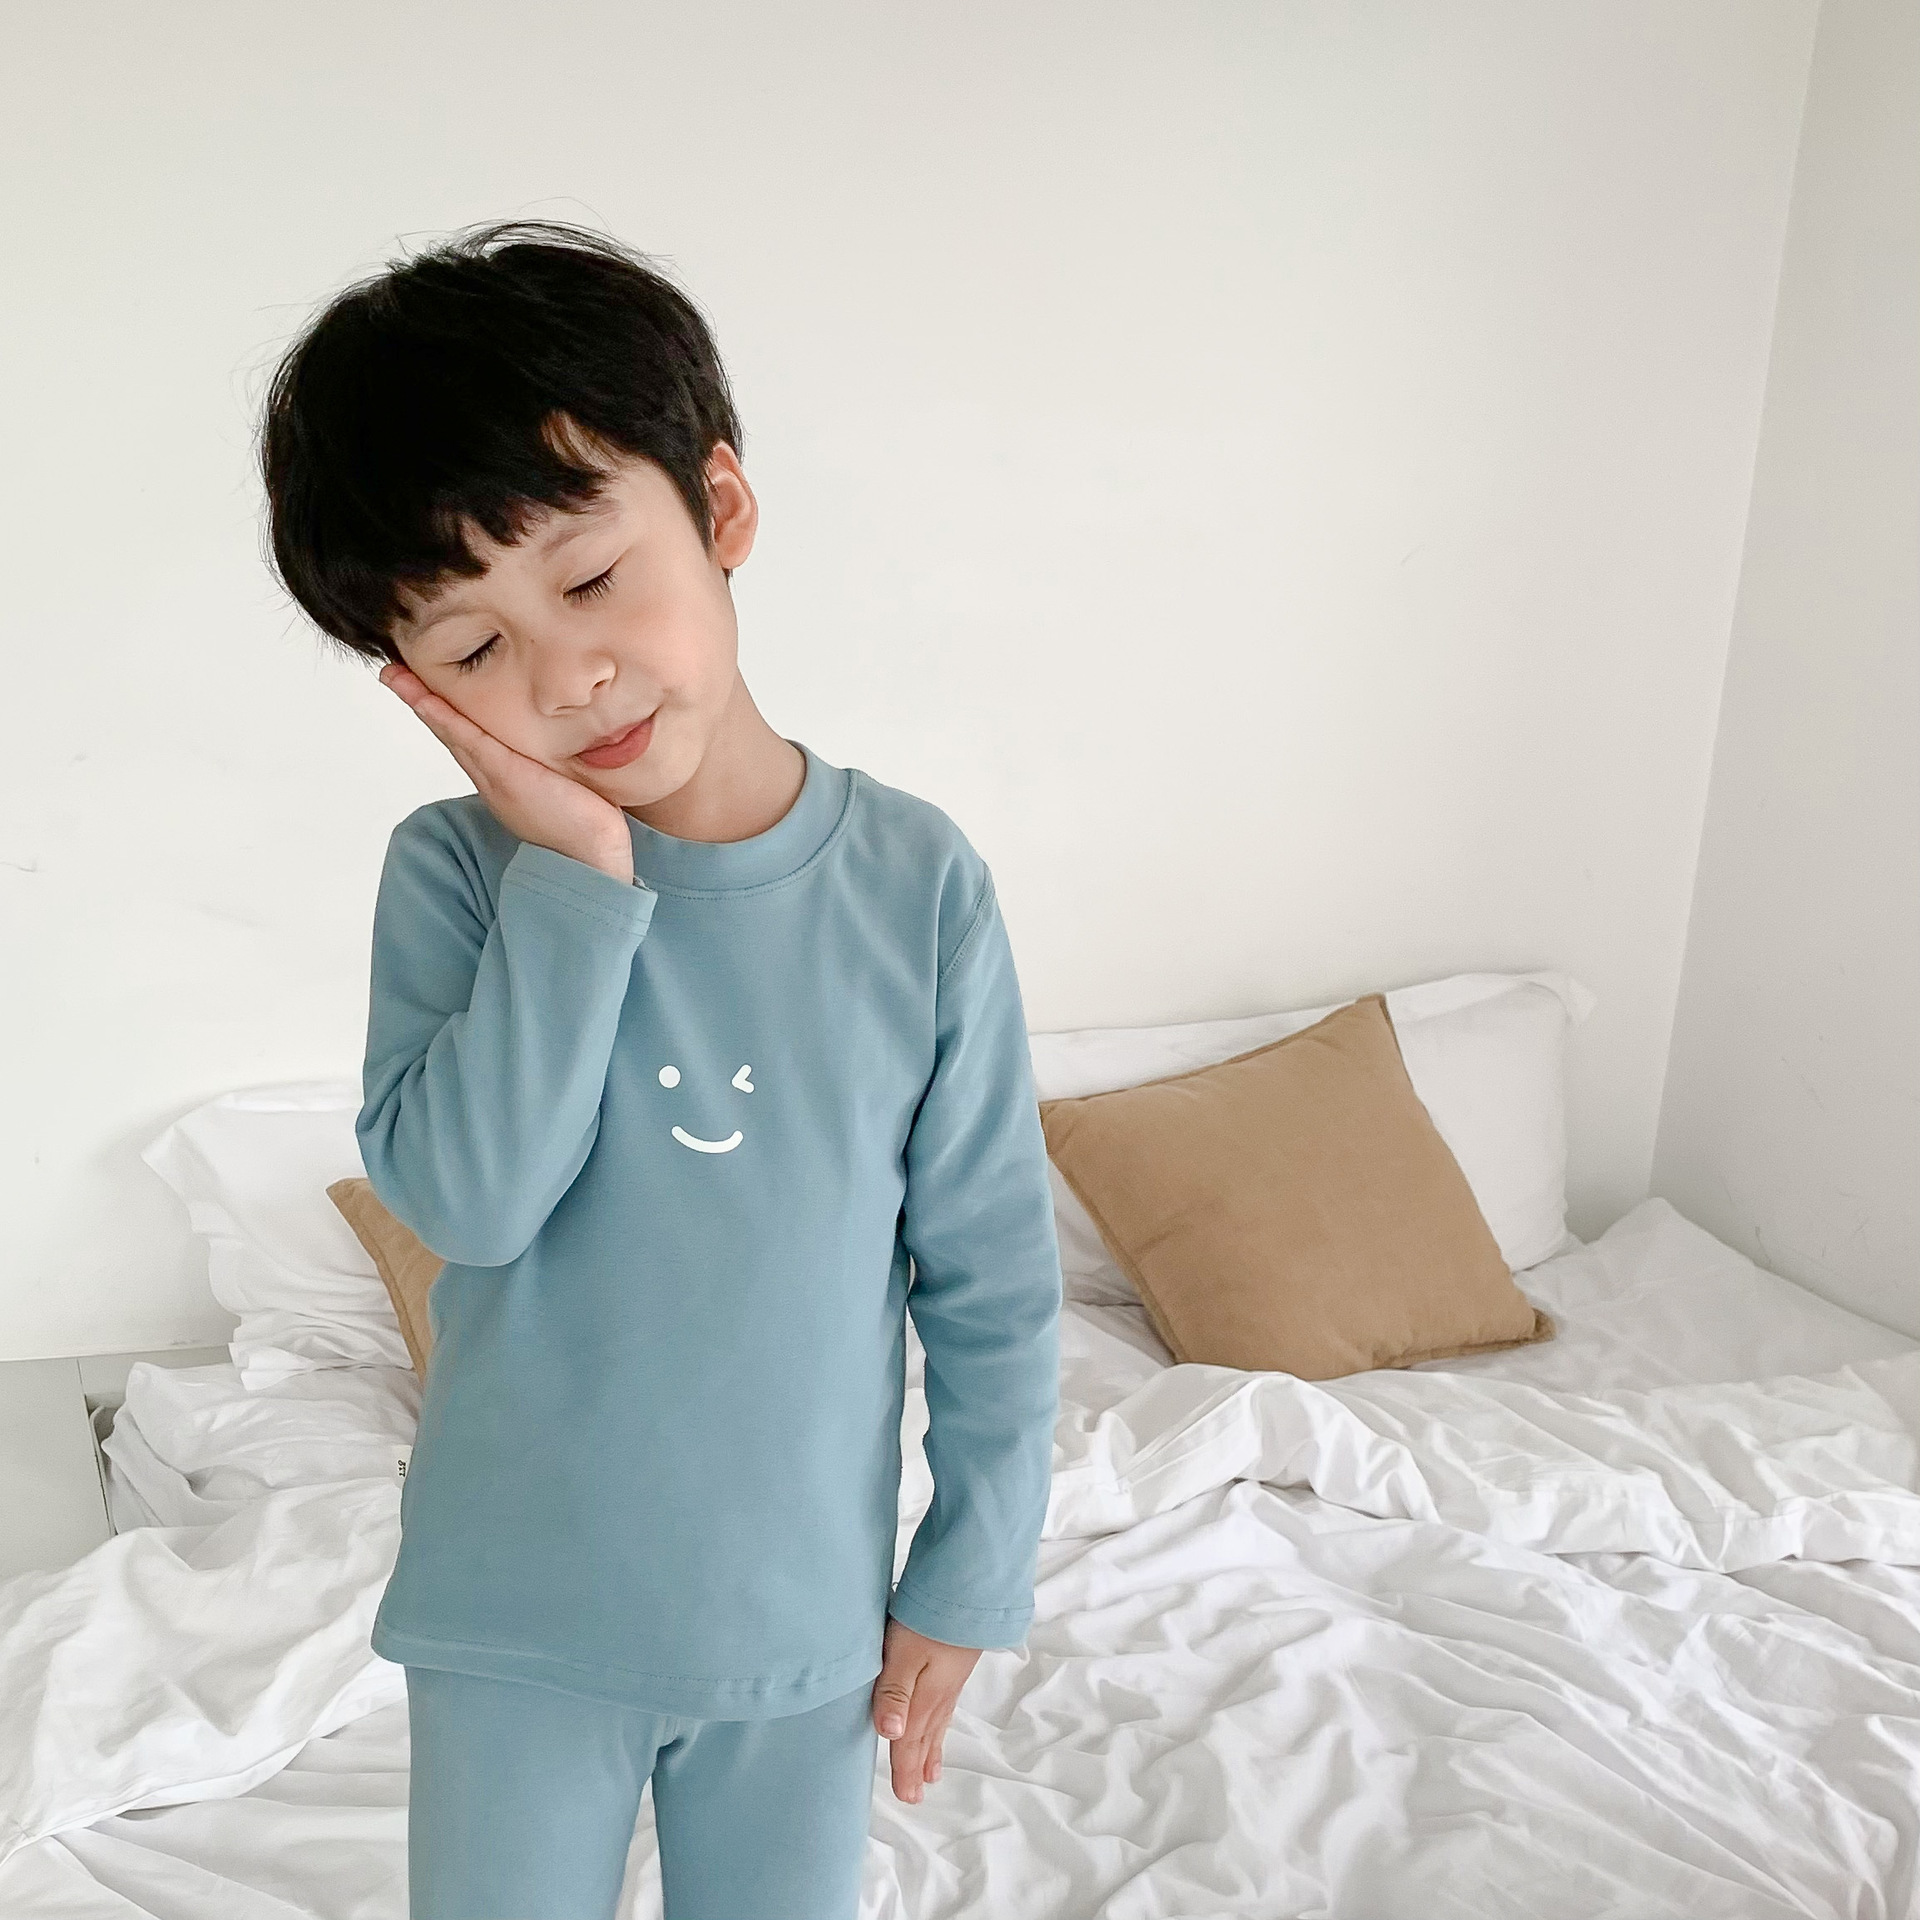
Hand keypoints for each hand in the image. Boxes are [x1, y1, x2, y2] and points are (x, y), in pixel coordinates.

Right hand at [377, 662, 634, 883]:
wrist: (593, 858)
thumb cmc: (586, 824)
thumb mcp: (562, 783)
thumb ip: (553, 764)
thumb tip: (562, 744)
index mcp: (502, 779)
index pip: (467, 737)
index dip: (444, 712)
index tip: (425, 686)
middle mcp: (491, 779)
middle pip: (449, 732)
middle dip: (420, 701)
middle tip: (393, 673)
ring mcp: (496, 778)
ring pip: (453, 733)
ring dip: (423, 703)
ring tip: (396, 676)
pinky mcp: (508, 778)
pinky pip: (472, 742)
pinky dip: (448, 720)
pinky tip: (428, 701)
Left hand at [870, 1613, 981, 1803]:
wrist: (967, 1589)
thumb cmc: (930, 1618)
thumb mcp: (903, 1652)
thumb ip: (894, 1693)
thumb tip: (890, 1735)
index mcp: (924, 1698)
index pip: (909, 1741)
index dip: (905, 1769)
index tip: (905, 1796)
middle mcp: (939, 1696)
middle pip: (924, 1739)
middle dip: (917, 1767)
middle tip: (914, 1796)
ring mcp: (949, 1682)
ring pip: (937, 1726)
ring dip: (931, 1751)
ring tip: (930, 1774)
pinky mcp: (954, 1667)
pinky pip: (946, 1709)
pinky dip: (942, 1727)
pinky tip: (942, 1725)